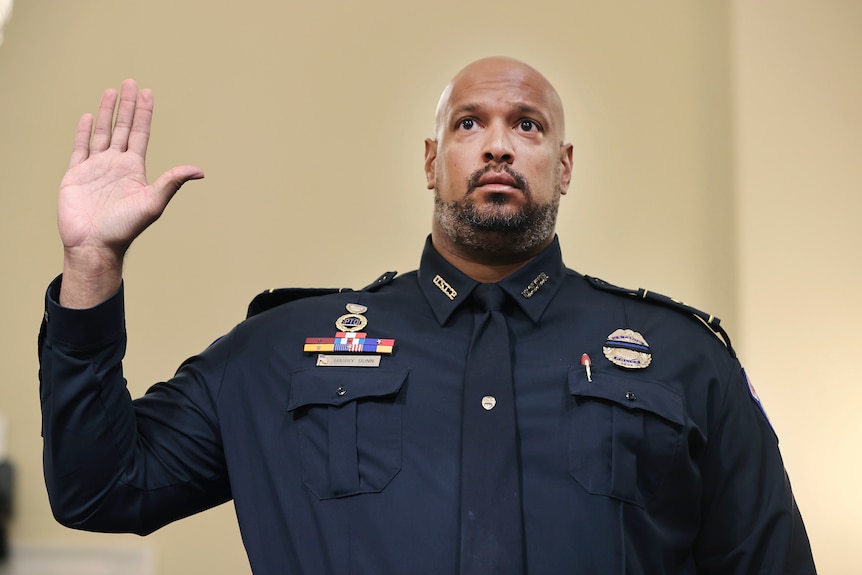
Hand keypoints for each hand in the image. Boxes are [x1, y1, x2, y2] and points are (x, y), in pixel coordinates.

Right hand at [58, 79, 203, 306]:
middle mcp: (116, 165)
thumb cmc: (125, 228)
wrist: (94, 245)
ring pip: (102, 133)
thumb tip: (200, 171)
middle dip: (127, 106)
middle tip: (130, 82)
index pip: (141, 134)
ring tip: (110, 91)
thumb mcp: (153, 202)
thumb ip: (172, 182)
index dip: (144, 113)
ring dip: (106, 112)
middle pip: (123, 127)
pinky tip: (88, 117)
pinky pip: (80, 148)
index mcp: (135, 169)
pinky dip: (84, 132)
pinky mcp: (76, 175)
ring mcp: (96, 168)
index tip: (147, 92)